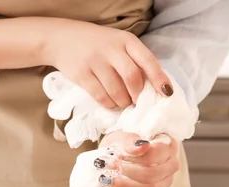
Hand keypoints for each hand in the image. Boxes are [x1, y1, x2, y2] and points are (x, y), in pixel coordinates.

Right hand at [42, 19, 172, 108]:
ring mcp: (95, 61)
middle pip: (132, 77)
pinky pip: (100, 96)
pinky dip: (109, 104)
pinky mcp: (81, 74)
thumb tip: (151, 86)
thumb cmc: (96, 44)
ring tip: (123, 103)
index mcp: (125, 40)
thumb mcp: (117, 43)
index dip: (159, 78)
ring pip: (117, 90)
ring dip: (123, 102)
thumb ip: (132, 59)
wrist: (62, 39)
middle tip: (136, 101)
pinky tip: (110, 103)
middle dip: (137, 94)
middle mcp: (111, 49)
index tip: (166, 93)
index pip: (147, 60)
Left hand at [97, 131, 178, 186]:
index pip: (156, 153)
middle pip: (153, 174)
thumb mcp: (123, 137)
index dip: (136, 156)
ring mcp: (165, 182)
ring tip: (110, 180)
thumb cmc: (123, 144)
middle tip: (110, 168)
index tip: (118, 154)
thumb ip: (131, 142)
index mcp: (168, 145)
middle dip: (128, 172)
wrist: (116, 154)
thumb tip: (143, 146)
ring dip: (127, 186)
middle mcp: (171, 165)